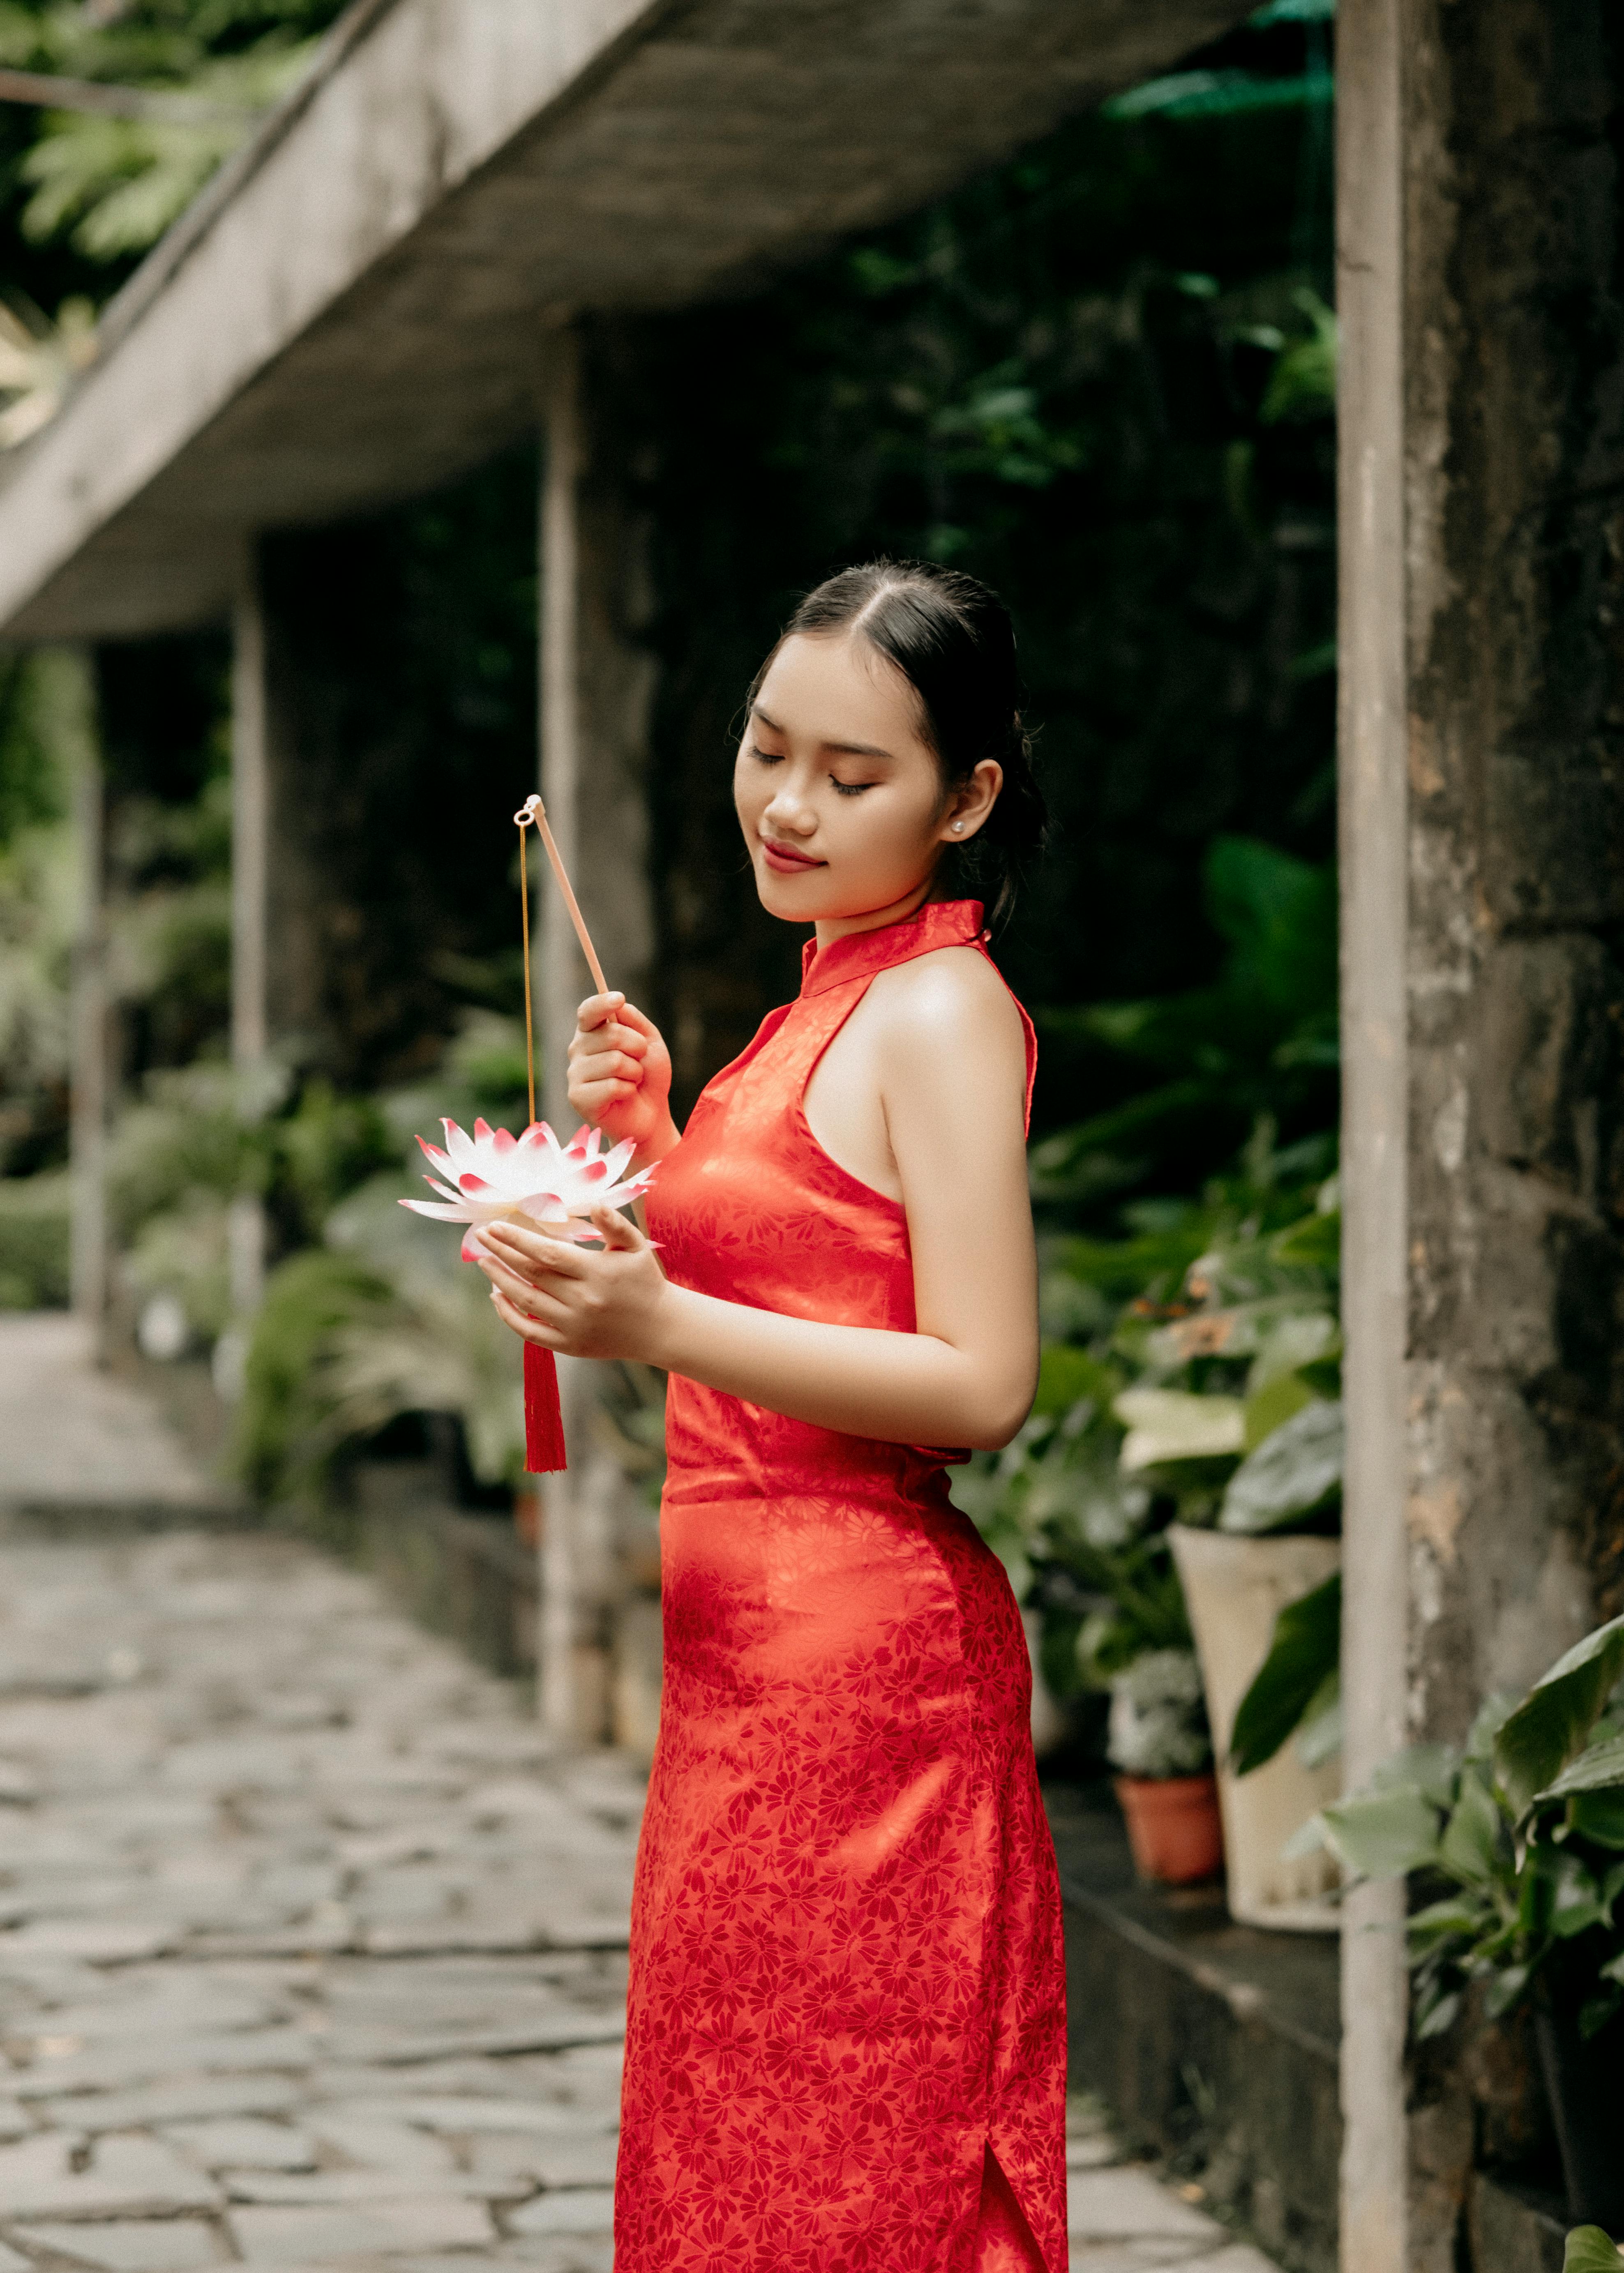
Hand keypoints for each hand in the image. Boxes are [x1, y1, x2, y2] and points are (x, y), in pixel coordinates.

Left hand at [477, 1205, 670, 1362]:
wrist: (659, 1328)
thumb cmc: (644, 1280)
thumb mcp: (637, 1246)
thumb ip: (614, 1224)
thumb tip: (595, 1204)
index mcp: (597, 1272)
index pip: (547, 1252)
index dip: (517, 1239)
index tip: (495, 1227)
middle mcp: (583, 1300)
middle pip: (531, 1273)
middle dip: (501, 1253)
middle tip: (481, 1236)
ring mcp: (573, 1325)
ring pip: (525, 1300)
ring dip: (499, 1279)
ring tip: (484, 1262)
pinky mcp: (569, 1345)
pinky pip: (529, 1331)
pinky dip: (508, 1315)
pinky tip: (497, 1296)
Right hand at [566, 992, 675, 1158]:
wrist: (651, 1113)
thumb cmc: (648, 1076)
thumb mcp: (650, 1041)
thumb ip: (633, 1019)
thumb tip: (617, 1004)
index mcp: (592, 1032)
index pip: (588, 1011)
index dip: (602, 1003)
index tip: (619, 999)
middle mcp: (578, 1049)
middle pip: (611, 1034)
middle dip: (638, 1047)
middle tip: (639, 1062)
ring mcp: (575, 1074)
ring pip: (614, 1061)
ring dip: (635, 1072)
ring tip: (631, 1081)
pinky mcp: (577, 1098)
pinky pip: (610, 1086)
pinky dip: (628, 1090)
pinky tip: (625, 1095)